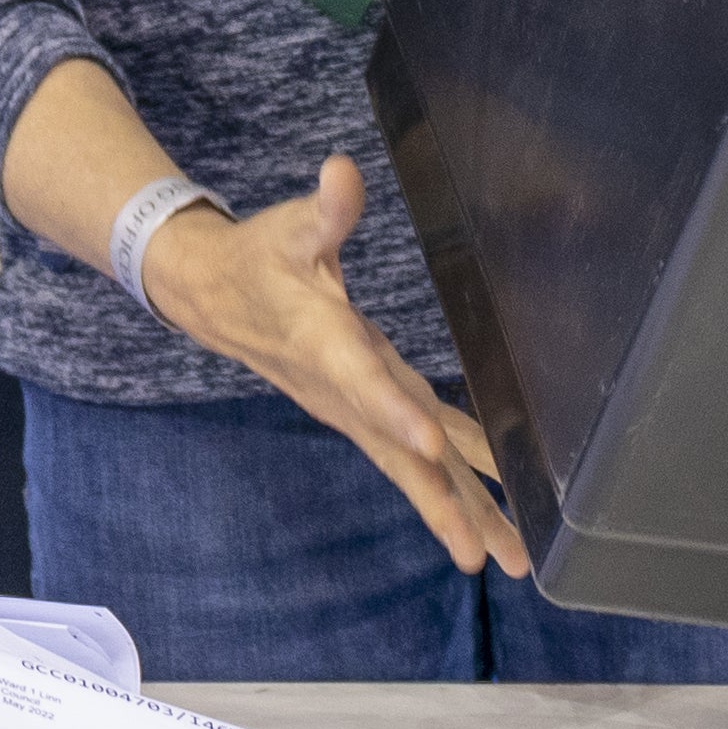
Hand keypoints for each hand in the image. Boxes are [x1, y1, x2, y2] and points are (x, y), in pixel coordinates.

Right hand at [144, 156, 526, 578]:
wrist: (217, 298)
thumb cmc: (260, 258)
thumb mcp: (288, 227)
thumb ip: (325, 208)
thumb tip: (341, 170)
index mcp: (326, 344)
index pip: (363, 381)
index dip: (395, 413)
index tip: (430, 447)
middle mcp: (345, 390)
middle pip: (398, 455)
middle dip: (443, 502)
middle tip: (485, 553)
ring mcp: (360, 408)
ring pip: (413, 469)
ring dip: (461, 510)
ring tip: (510, 559)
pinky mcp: (372, 409)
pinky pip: (418, 457)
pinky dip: (457, 484)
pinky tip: (498, 510)